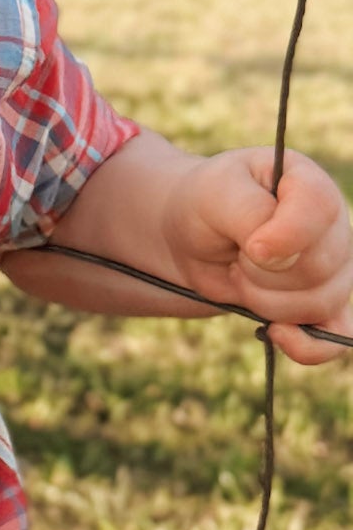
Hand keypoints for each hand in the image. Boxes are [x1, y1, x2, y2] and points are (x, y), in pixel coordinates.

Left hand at [161, 148, 352, 364]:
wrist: (193, 236)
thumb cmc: (206, 205)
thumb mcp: (215, 195)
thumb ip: (249, 215)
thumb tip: (278, 256)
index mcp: (307, 184)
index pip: (319, 209)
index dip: (287, 236)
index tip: (250, 248)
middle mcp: (332, 226)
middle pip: (317, 267)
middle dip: (261, 272)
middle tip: (236, 254)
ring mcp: (334, 268)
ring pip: (321, 303)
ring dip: (266, 301)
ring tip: (241, 275)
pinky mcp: (323, 305)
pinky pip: (335, 335)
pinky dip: (307, 345)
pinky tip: (276, 332)